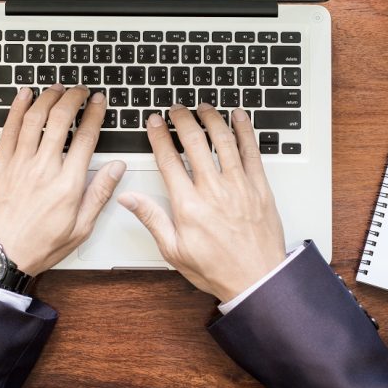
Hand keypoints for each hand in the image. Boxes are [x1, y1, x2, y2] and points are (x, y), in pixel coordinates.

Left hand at [0, 84, 125, 275]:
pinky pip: (9, 128)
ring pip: (35, 118)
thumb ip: (99, 194)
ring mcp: (19, 163)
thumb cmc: (37, 246)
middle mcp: (43, 168)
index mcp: (68, 184)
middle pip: (60, 119)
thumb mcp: (80, 228)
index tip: (99, 101)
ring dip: (47, 98)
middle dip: (73, 98)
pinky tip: (24, 96)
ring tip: (57, 89)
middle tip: (79, 90)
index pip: (86, 137)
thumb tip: (116, 169)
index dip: (94, 113)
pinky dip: (18, 108)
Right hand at [118, 104, 285, 302]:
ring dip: (211, 118)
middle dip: (182, 120)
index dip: (158, 136)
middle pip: (194, 142)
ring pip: (223, 140)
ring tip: (203, 107)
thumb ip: (151, 218)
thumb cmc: (217, 269)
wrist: (257, 280)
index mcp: (188, 205)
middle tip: (176, 109)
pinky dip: (244, 130)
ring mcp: (238, 186)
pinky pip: (252, 151)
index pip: (169, 159)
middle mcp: (213, 190)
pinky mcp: (259, 187)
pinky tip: (238, 116)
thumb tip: (128, 198)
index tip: (154, 122)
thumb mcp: (174, 250)